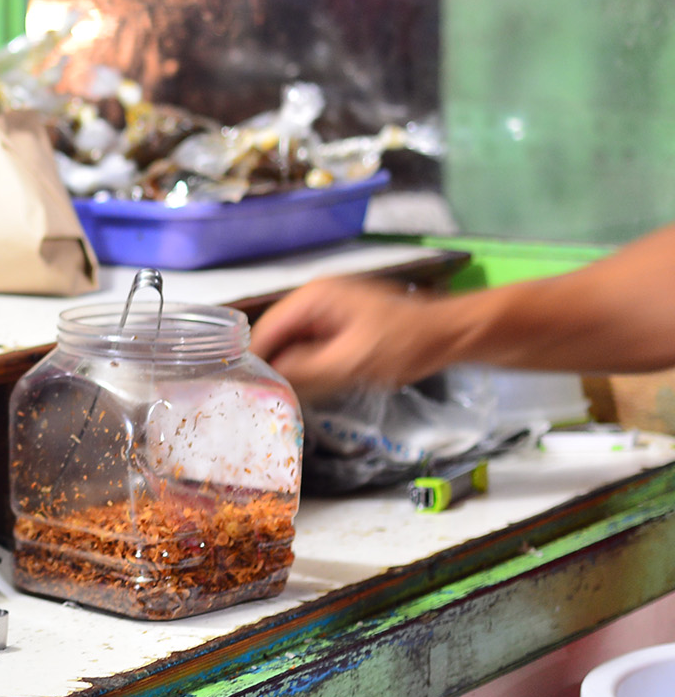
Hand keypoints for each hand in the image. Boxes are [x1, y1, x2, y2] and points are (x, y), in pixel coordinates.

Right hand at [251, 277, 460, 397]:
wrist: (450, 336)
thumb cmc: (406, 343)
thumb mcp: (353, 362)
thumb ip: (307, 370)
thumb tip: (267, 381)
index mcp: (314, 297)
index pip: (266, 329)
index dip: (254, 360)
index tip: (246, 390)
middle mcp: (315, 299)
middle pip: (278, 336)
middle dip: (273, 365)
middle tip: (265, 399)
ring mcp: (328, 311)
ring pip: (294, 344)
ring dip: (291, 368)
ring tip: (284, 397)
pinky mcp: (340, 325)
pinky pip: (311, 346)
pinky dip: (309, 366)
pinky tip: (311, 387)